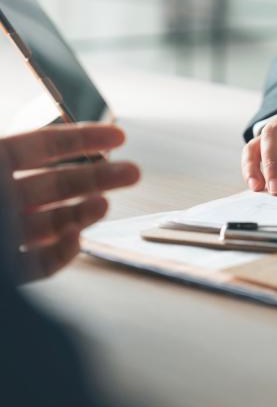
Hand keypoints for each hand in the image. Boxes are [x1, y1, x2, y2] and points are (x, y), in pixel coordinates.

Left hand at [0, 124, 140, 281]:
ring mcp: (6, 234)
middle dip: (99, 177)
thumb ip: (6, 154)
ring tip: (104, 206)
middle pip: (56, 184)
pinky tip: (73, 240)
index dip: (81, 139)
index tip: (118, 137)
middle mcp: (2, 200)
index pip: (40, 147)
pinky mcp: (8, 269)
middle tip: (133, 173)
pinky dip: (60, 253)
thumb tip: (40, 137)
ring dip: (83, 213)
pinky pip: (39, 263)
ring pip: (52, 223)